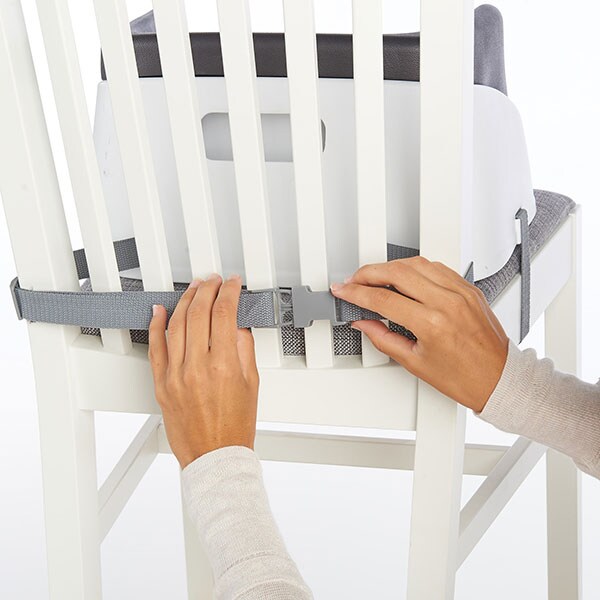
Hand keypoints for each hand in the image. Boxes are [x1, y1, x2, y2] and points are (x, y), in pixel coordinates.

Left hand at [148, 274, 259, 468]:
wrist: (215, 456)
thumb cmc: (235, 426)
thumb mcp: (252, 383)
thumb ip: (245, 348)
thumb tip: (237, 325)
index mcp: (224, 365)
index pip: (224, 314)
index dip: (229, 292)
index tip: (232, 283)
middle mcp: (198, 367)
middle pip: (199, 313)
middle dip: (207, 289)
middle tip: (213, 280)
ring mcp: (176, 375)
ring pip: (175, 325)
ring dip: (185, 301)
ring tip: (193, 288)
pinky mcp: (161, 384)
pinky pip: (155, 348)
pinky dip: (156, 326)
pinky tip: (160, 310)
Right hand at [330, 257, 508, 412]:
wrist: (499, 379)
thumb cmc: (464, 377)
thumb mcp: (414, 363)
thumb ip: (383, 338)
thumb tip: (363, 322)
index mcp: (432, 323)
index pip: (382, 298)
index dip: (356, 293)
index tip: (344, 291)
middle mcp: (448, 302)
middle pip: (397, 272)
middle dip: (368, 272)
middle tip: (354, 280)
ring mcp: (460, 292)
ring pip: (416, 262)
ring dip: (390, 266)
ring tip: (375, 277)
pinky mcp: (468, 288)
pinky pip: (436, 266)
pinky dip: (415, 267)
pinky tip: (404, 276)